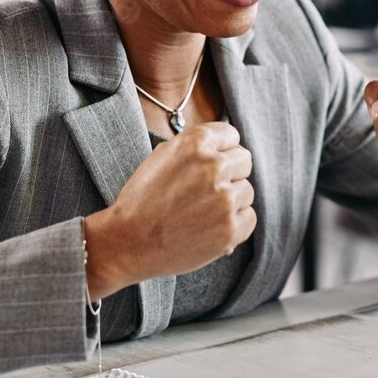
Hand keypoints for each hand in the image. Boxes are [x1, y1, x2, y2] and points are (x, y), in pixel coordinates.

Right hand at [84, 122, 254, 300]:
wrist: (128, 242)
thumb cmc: (141, 199)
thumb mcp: (161, 156)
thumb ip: (193, 146)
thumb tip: (221, 144)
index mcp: (196, 142)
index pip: (232, 135)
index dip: (221, 150)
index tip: (211, 164)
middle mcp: (214, 166)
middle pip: (244, 161)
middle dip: (230, 173)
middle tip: (207, 190)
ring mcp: (225, 199)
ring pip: (247, 191)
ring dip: (231, 200)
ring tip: (203, 212)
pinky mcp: (230, 229)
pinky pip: (249, 217)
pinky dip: (234, 224)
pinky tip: (210, 227)